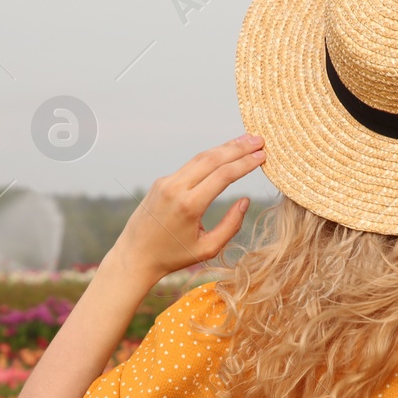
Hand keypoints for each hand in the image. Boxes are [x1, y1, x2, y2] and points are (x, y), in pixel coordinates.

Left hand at [108, 134, 264, 283]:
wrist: (134, 256)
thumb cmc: (173, 257)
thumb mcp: (207, 249)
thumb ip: (231, 226)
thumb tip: (245, 200)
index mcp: (188, 206)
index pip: (223, 175)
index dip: (245, 163)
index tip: (263, 156)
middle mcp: (175, 188)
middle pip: (212, 159)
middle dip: (238, 148)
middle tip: (260, 140)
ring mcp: (166, 182)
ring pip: (200, 158)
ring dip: (224, 148)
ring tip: (246, 140)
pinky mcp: (161, 182)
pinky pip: (190, 165)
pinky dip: (210, 157)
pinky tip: (223, 154)